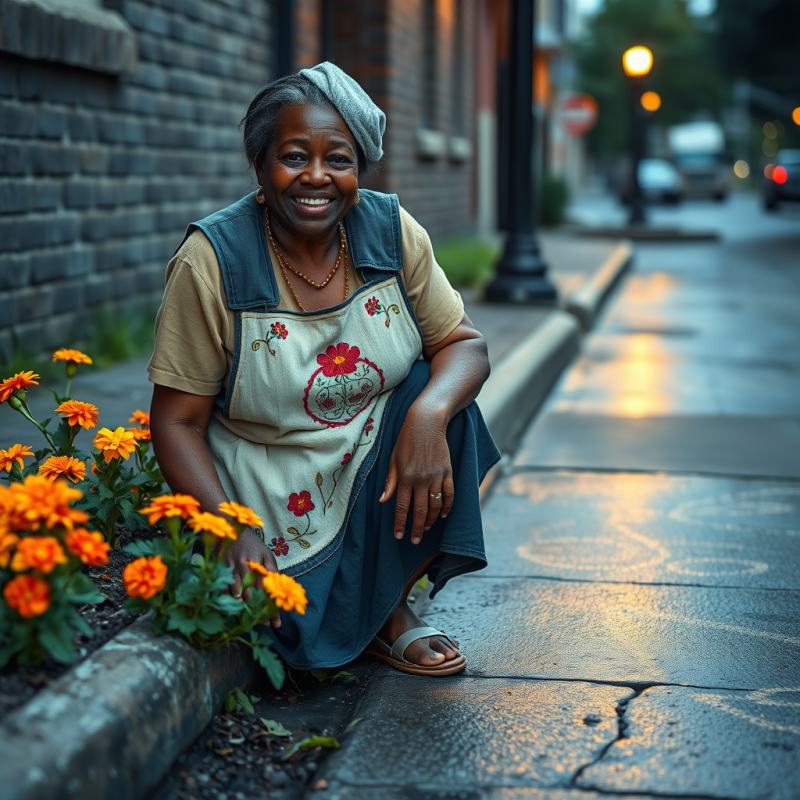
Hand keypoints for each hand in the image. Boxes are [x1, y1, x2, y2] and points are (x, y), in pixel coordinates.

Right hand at [222, 528, 280, 627]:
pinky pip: (221, 590)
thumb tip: (278, 589)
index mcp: (257, 563)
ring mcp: (229, 568)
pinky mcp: (219, 570)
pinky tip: (231, 612)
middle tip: (262, 624)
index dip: (271, 608)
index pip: (266, 591)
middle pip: (250, 596)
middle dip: (257, 612)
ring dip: (242, 610)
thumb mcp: (267, 555)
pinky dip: (226, 602)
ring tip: (248, 621)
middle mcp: (243, 566)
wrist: (234, 530)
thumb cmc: (254, 546)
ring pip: (234, 595)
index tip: (275, 624)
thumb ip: (272, 571)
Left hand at [380, 405, 453, 544]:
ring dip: (432, 521)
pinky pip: (449, 494)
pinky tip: (443, 516)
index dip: (400, 523)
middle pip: (420, 511)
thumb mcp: (393, 458)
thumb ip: (390, 481)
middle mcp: (421, 479)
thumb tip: (383, 500)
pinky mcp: (448, 472)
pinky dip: (447, 507)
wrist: (427, 422)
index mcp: (405, 476)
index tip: (399, 536)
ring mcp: (436, 476)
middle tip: (415, 541)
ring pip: (435, 506)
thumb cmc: (406, 440)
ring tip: (427, 529)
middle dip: (417, 529)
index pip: (401, 506)